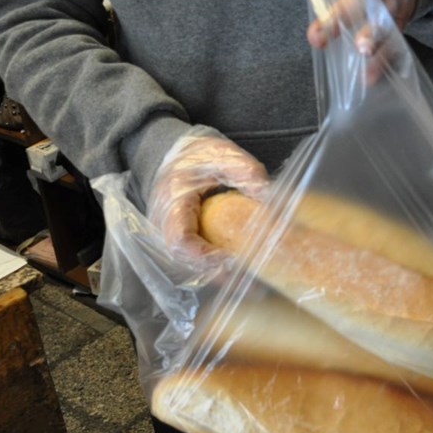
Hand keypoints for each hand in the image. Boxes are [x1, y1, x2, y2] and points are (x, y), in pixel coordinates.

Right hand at [148, 133, 269, 267]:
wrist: (173, 154)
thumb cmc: (194, 154)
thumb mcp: (221, 153)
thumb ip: (244, 170)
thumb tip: (267, 194)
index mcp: (173, 201)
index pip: (180, 240)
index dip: (203, 255)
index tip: (230, 257)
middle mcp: (166, 223)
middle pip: (186, 260)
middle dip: (216, 271)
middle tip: (249, 277)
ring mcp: (171, 234)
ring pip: (190, 264)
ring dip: (218, 273)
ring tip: (250, 279)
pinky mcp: (181, 239)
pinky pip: (195, 259)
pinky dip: (216, 266)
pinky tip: (241, 269)